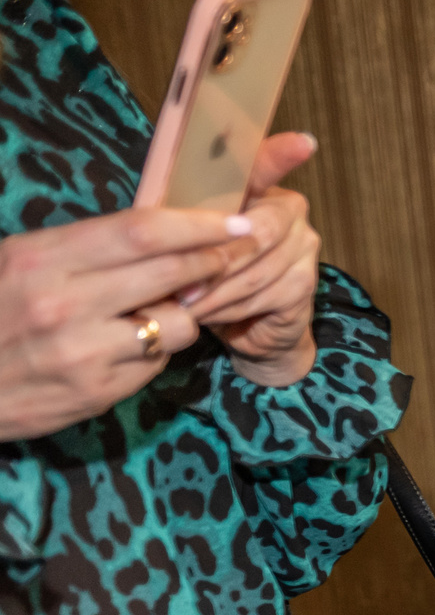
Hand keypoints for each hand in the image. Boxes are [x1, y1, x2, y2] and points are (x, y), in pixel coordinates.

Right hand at [0, 206, 255, 437]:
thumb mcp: (17, 264)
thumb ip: (81, 249)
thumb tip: (158, 232)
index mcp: (39, 259)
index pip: (140, 232)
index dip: (196, 225)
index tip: (233, 222)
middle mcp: (64, 304)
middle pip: (170, 273)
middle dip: (213, 261)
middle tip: (234, 253)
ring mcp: (84, 353)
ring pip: (176, 323)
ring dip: (185, 311)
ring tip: (162, 307)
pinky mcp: (98, 393)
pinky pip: (156, 362)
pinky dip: (156, 349)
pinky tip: (131, 345)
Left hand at [185, 133, 321, 386]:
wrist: (245, 328)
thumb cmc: (209, 276)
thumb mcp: (186, 242)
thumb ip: (180, 227)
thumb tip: (156, 227)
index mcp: (257, 190)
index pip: (266, 166)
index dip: (282, 155)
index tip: (302, 143)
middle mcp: (290, 212)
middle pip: (258, 230)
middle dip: (214, 260)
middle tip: (179, 285)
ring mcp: (304, 248)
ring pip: (256, 268)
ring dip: (215, 291)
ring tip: (185, 306)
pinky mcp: (306, 285)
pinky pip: (264, 295)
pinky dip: (230, 308)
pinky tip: (211, 315)